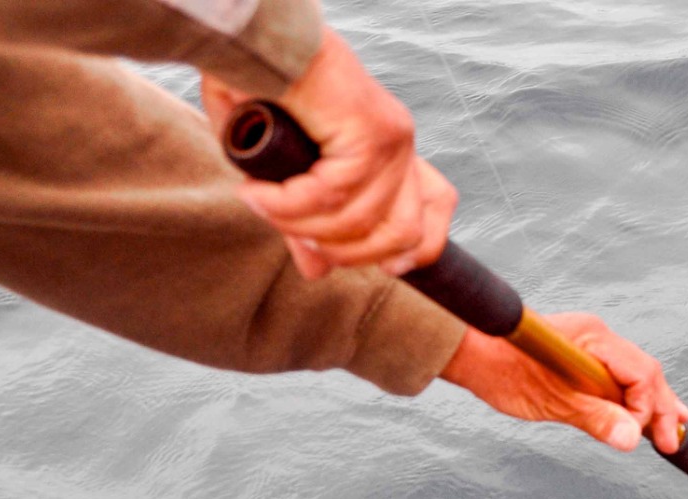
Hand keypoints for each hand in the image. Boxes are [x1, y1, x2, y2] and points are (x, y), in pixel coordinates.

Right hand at [201, 27, 456, 278]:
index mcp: (390, 151)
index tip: (389, 270)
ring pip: (360, 222)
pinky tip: (259, 192)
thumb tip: (315, 272)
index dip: (420, 250)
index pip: (437, 207)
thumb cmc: (259, 91)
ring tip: (260, 203)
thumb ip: (308, 222)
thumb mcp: (285, 173)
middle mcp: (400, 144)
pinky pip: (334, 194)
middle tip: (297, 239)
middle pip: (404, 234)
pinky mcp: (369, 132)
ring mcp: (391, 138)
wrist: (251, 38)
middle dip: (347, 253)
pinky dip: (290, 204)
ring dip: (302, 227)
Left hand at [440, 313, 687, 452]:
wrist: (472, 355)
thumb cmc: (505, 372)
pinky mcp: (582, 358)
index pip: (641, 374)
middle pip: (645, 373)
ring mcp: (592, 346)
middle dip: (661, 408)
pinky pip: (616, 378)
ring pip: (634, 376)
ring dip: (652, 404)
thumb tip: (631, 440)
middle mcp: (599, 337)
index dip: (647, 409)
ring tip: (673, 429)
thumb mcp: (553, 402)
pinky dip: (631, 399)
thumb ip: (595, 418)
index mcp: (595, 338)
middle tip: (673, 442)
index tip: (640, 438)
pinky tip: (643, 416)